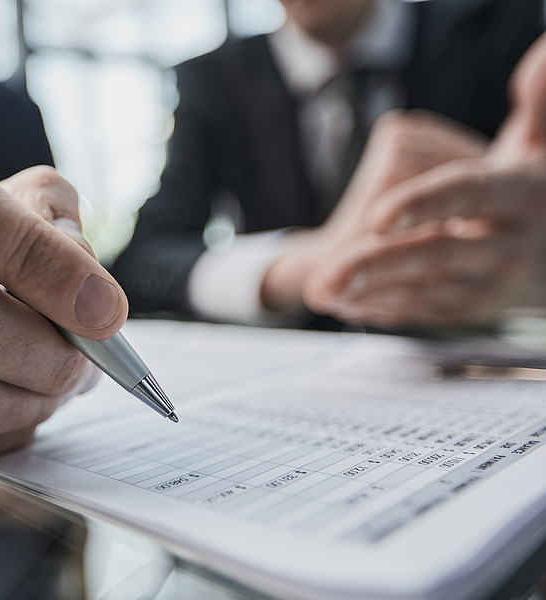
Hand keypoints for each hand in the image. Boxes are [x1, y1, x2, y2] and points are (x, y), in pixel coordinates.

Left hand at [302, 34, 545, 327]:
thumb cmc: (525, 189)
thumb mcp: (535, 146)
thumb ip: (535, 105)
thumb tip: (539, 56)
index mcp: (520, 195)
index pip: (468, 193)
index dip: (423, 204)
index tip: (377, 217)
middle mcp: (506, 245)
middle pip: (436, 255)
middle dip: (378, 267)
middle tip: (325, 279)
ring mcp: (487, 284)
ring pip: (422, 292)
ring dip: (368, 294)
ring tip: (322, 292)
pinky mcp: (466, 309)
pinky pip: (419, 311)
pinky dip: (380, 308)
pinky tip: (344, 304)